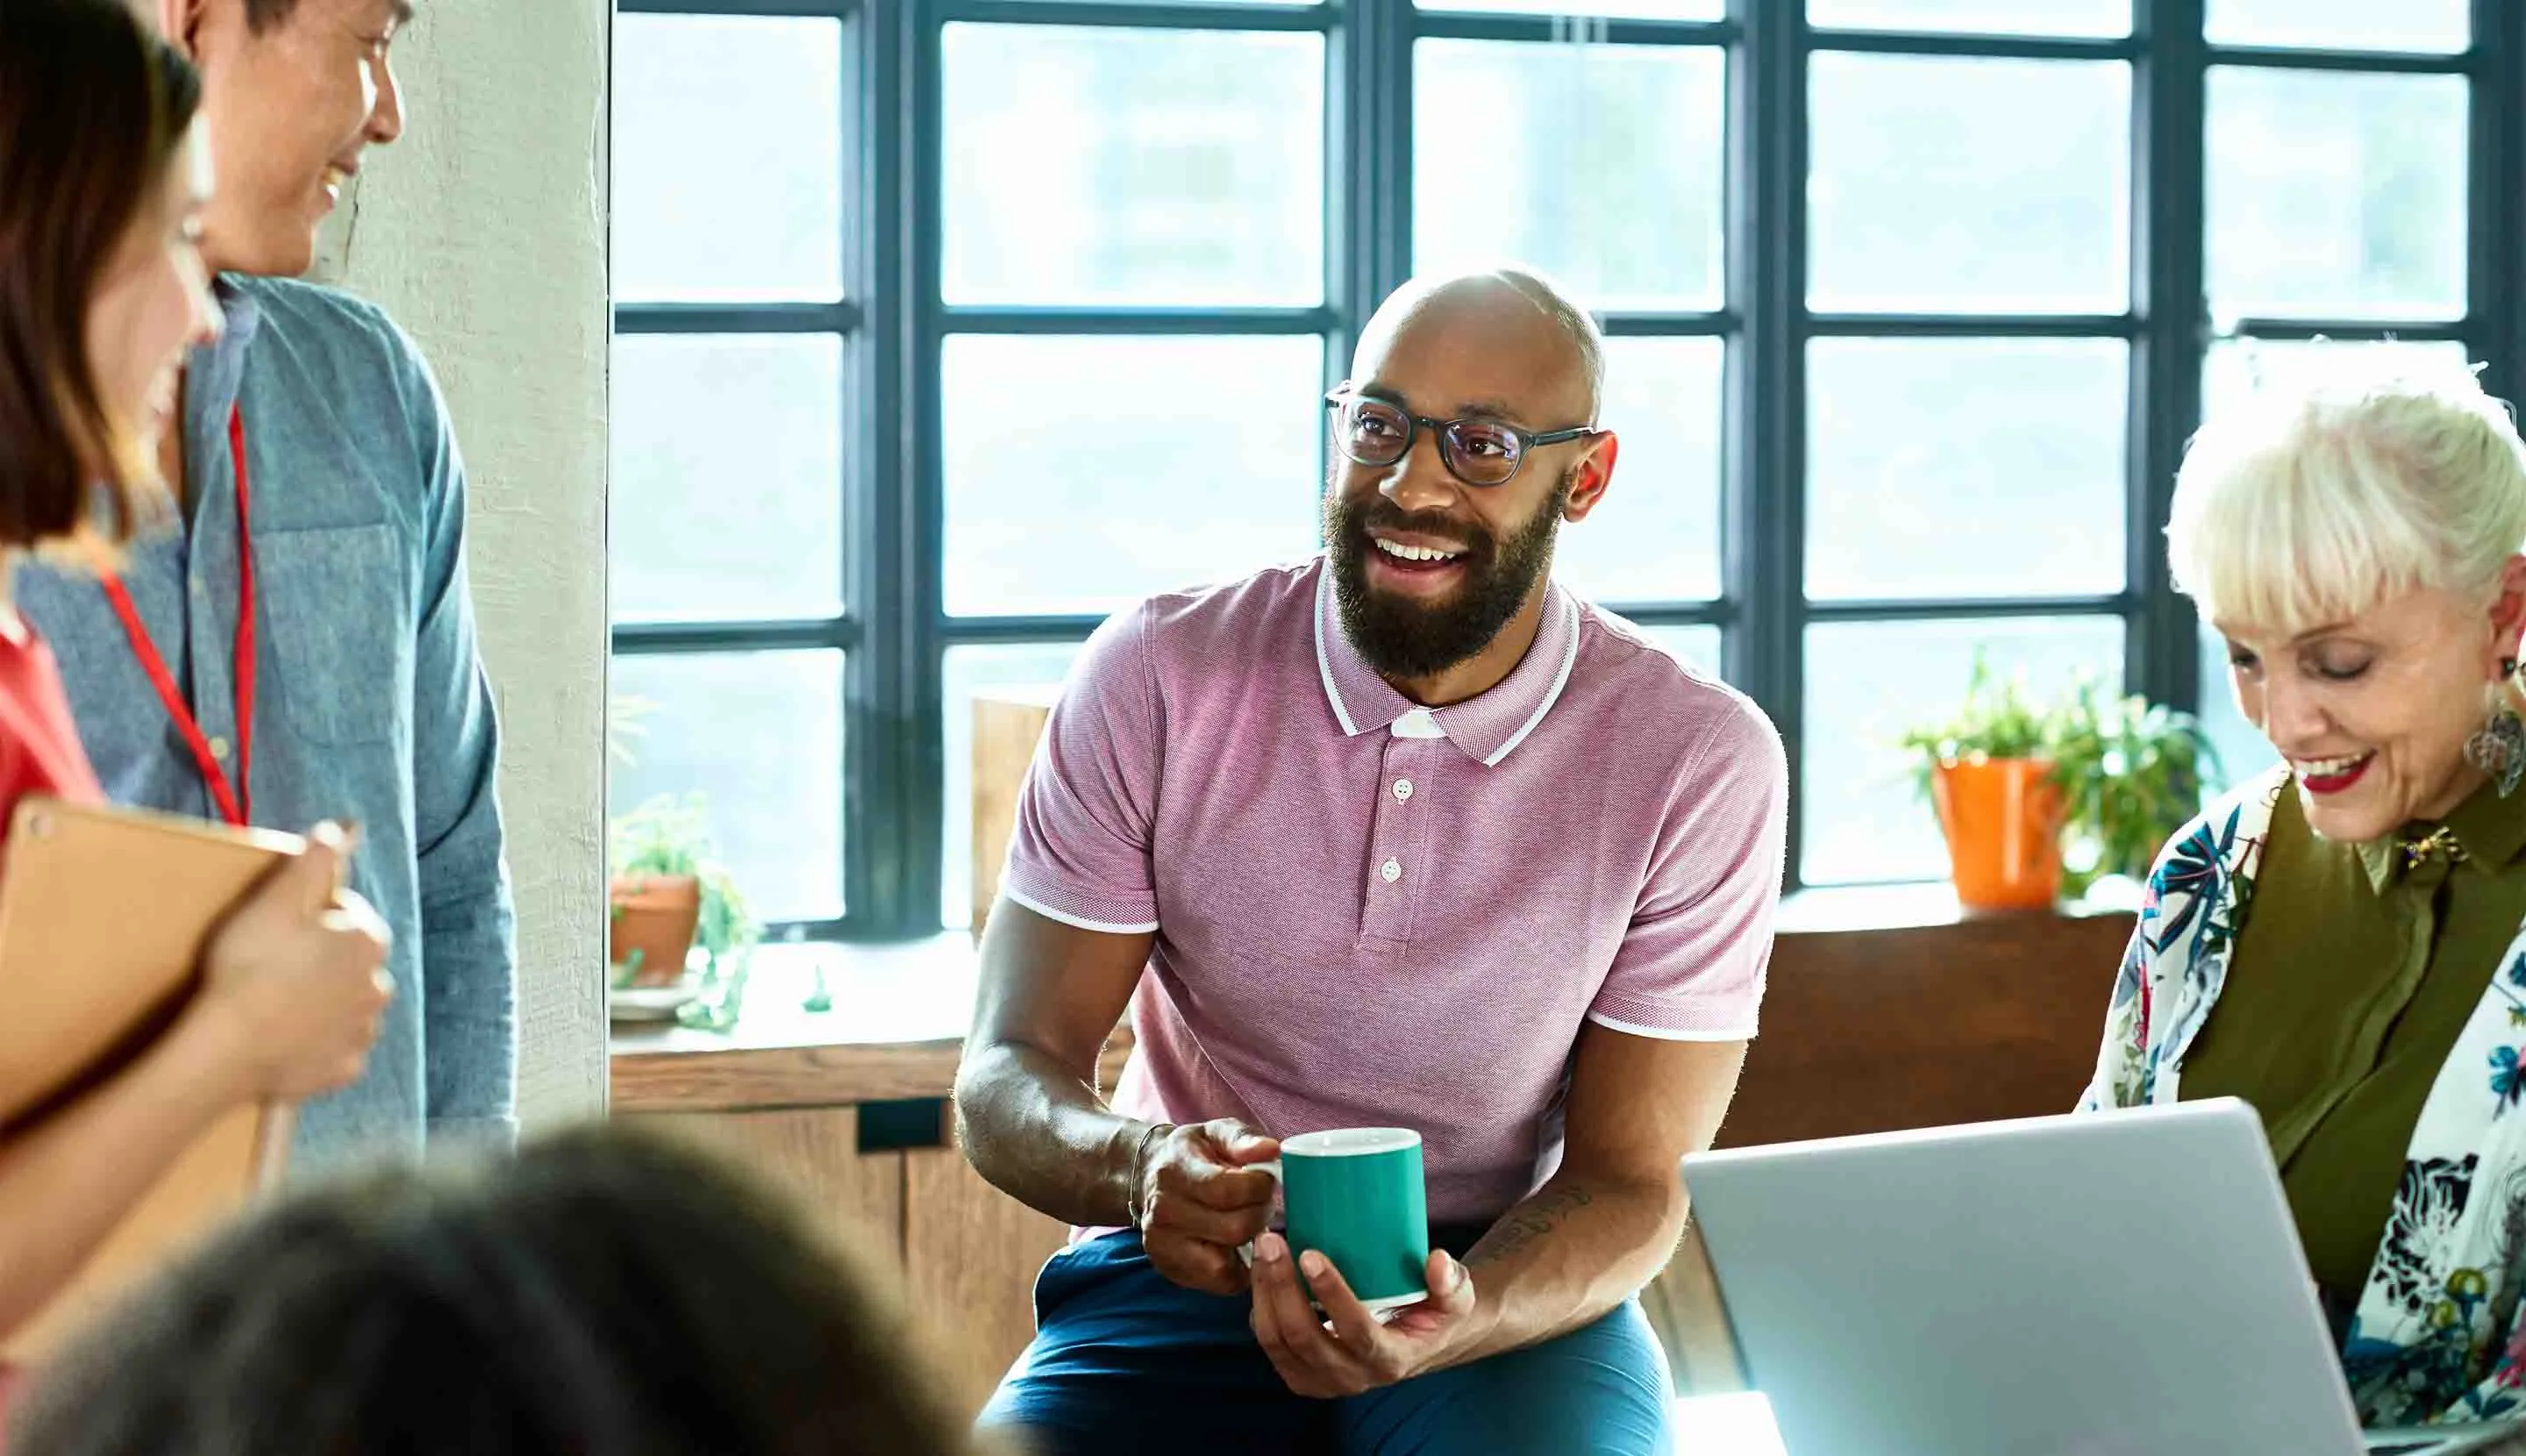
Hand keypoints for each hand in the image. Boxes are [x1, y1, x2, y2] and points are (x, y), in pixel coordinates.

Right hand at [191, 822, 393, 1100]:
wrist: (227, 1049)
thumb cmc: (249, 967)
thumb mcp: (276, 901)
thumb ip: (314, 862)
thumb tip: (345, 827)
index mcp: (368, 941)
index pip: (346, 914)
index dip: (308, 917)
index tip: (276, 930)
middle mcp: (378, 986)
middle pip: (348, 960)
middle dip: (319, 959)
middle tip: (271, 966)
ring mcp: (363, 1032)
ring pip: (344, 1004)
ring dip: (320, 1000)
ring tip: (275, 1003)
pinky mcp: (344, 1069)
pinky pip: (332, 1046)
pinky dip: (314, 1042)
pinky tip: (283, 1038)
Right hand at [1136, 1119, 1281, 1294]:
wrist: (1151, 1176)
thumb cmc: (1194, 1154)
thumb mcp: (1216, 1133)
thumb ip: (1243, 1139)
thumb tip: (1271, 1150)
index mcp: (1174, 1171)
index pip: (1227, 1190)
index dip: (1259, 1187)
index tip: (1265, 1180)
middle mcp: (1163, 1212)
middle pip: (1233, 1229)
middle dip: (1259, 1215)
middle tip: (1260, 1203)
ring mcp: (1163, 1245)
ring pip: (1225, 1263)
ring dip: (1250, 1246)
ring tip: (1249, 1223)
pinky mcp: (1170, 1269)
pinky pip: (1219, 1282)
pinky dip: (1238, 1269)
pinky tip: (1239, 1247)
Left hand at [1249, 1232, 1482, 1397]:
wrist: (1421, 1344)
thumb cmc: (1436, 1313)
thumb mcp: (1457, 1297)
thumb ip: (1452, 1281)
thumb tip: (1436, 1261)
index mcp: (1390, 1360)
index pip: (1355, 1331)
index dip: (1331, 1294)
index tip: (1311, 1253)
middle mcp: (1352, 1378)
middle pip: (1304, 1338)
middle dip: (1281, 1287)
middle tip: (1272, 1240)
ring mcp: (1322, 1380)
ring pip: (1277, 1343)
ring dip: (1263, 1294)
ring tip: (1262, 1249)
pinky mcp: (1302, 1374)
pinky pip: (1270, 1344)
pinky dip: (1260, 1307)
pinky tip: (1260, 1271)